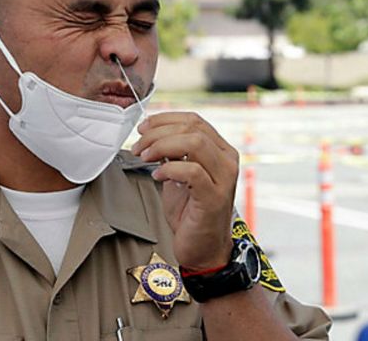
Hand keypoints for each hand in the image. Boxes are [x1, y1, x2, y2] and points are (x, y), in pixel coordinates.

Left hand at [131, 112, 238, 270]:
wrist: (203, 248)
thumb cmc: (191, 213)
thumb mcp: (180, 176)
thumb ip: (174, 154)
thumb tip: (153, 135)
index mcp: (221, 151)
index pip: (195, 120)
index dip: (165, 119)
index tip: (144, 128)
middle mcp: (227, 161)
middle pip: (193, 128)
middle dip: (158, 133)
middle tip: (139, 146)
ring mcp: (224, 178)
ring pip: (195, 143)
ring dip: (162, 146)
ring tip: (146, 158)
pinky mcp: (214, 197)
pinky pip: (192, 171)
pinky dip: (170, 169)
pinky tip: (158, 176)